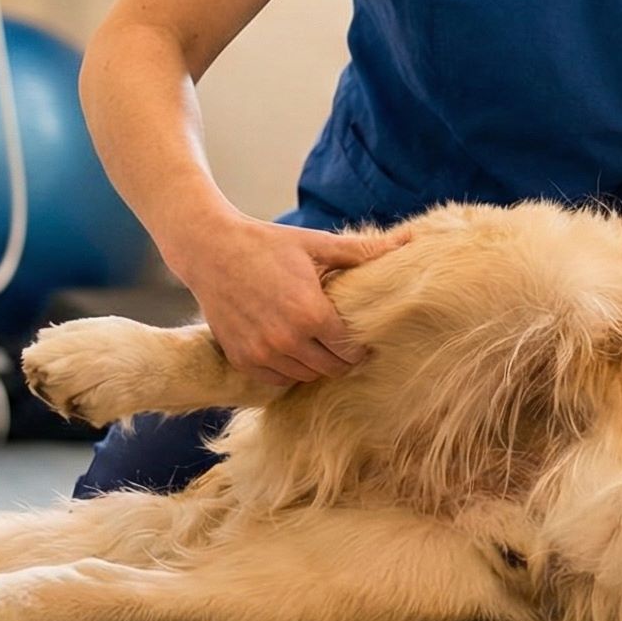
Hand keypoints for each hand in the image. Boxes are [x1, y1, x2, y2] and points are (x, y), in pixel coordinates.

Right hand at [171, 220, 405, 389]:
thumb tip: (410, 240)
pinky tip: (292, 348)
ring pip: (305, 377)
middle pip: (331, 368)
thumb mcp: (316, 244)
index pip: (350, 350)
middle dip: (343, 358)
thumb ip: (362, 251)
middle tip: (346, 343)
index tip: (365, 339)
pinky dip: (288, 369)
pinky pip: (277, 380)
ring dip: (316, 364)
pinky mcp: (241, 360)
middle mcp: (287, 340)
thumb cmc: (268, 244)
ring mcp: (262, 353)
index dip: (361, 347)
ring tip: (319, 344)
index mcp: (311, 313)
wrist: (211, 250)